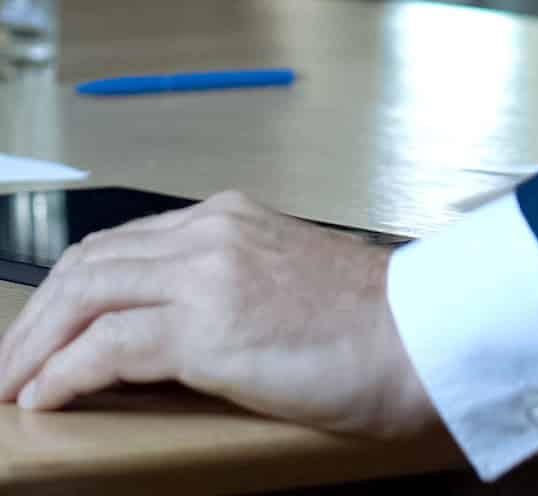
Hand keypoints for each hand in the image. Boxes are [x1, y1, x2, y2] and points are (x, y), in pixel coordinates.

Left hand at [0, 192, 438, 438]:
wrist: (419, 334)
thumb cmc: (366, 324)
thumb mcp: (284, 281)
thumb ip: (226, 284)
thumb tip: (161, 332)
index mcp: (232, 216)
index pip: (120, 244)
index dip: (65, 293)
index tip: (37, 338)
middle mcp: (214, 231)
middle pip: (88, 264)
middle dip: (33, 320)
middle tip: (6, 368)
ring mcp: (211, 274)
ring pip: (87, 294)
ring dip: (34, 347)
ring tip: (11, 386)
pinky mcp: (210, 326)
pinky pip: (109, 345)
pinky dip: (66, 372)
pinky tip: (48, 398)